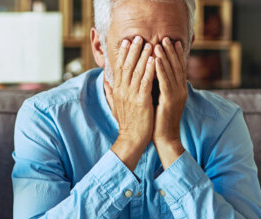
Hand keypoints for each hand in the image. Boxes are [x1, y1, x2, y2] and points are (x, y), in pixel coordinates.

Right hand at [106, 36, 155, 169]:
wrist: (131, 139)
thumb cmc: (126, 123)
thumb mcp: (115, 105)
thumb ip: (110, 92)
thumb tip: (105, 81)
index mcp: (117, 91)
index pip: (119, 68)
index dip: (123, 54)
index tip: (127, 42)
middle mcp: (122, 91)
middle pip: (126, 66)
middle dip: (133, 50)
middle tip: (138, 37)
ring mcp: (131, 95)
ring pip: (136, 71)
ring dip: (143, 56)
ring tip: (149, 43)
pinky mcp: (141, 101)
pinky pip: (146, 81)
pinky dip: (150, 69)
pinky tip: (155, 60)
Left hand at [153, 37, 187, 167]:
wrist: (164, 139)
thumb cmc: (158, 121)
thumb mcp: (159, 100)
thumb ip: (158, 87)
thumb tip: (151, 75)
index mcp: (178, 90)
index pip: (177, 68)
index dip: (174, 54)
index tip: (170, 41)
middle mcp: (180, 90)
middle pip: (176, 66)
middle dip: (171, 51)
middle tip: (166, 37)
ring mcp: (177, 95)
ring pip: (171, 71)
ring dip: (165, 56)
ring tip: (160, 43)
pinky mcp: (170, 101)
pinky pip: (165, 81)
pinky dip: (161, 69)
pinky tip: (156, 59)